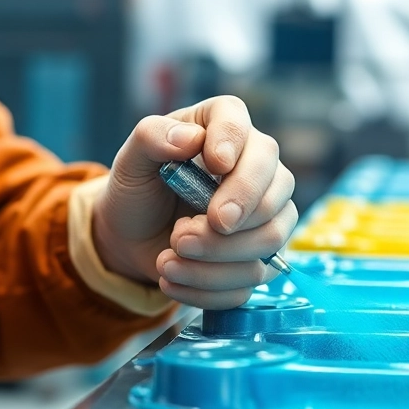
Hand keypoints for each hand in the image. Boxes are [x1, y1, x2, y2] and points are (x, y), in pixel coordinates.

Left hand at [92, 95, 296, 309]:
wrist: (132, 235)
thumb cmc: (138, 189)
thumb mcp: (131, 159)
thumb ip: (151, 138)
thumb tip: (189, 138)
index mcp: (222, 127)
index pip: (240, 123)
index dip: (234, 143)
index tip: (215, 164)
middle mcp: (256, 167)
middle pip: (277, 186)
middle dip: (235, 212)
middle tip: (184, 232)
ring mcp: (265, 214)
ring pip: (271, 238)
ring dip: (216, 257)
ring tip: (167, 258)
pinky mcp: (260, 257)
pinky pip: (252, 278)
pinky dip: (208, 285)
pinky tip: (172, 278)